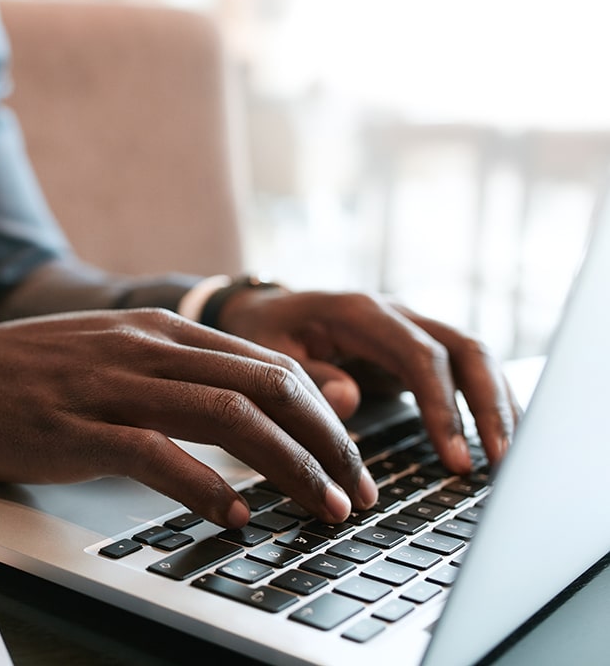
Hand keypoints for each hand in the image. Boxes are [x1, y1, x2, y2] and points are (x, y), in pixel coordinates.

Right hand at [0, 309, 377, 527]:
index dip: (325, 415)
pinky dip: (207, 489)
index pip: (272, 365)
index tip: (350, 459)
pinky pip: (158, 455)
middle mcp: (148, 349)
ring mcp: (113, 384)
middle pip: (268, 386)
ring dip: (289, 467)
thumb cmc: (33, 373)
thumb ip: (180, 373)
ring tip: (320, 508)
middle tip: (357, 490)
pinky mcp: (78, 426)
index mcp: (164, 331)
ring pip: (229, 418)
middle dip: (327, 443)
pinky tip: (234, 517)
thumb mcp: (116, 355)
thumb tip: (251, 410)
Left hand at [216, 289, 521, 471]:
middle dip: (490, 406)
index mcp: (360, 312)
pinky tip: (501, 438)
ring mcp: (409, 330)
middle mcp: (395, 314)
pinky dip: (486, 402)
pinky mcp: (414, 351)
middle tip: (504, 461)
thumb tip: (349, 400)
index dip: (443, 407)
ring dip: (500, 405)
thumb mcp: (267, 353)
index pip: (420, 356)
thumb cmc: (261, 333)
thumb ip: (307, 376)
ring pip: (474, 357)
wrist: (259, 311)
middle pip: (465, 350)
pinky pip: (463, 371)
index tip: (454, 457)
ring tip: (513, 458)